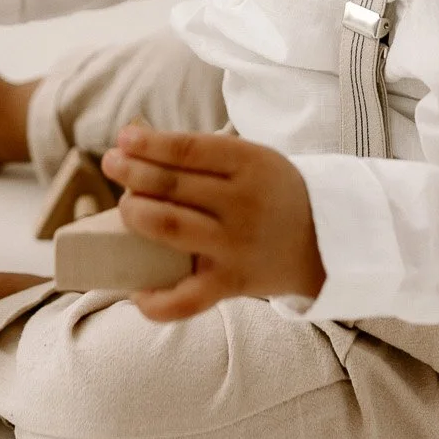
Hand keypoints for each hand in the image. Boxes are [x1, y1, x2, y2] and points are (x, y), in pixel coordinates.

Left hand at [100, 126, 325, 321]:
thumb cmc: (274, 193)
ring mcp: (235, 246)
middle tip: (112, 164)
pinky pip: (188, 298)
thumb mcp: (253, 159)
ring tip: (125, 207)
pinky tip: (134, 291)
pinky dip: (156, 300)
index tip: (124, 138)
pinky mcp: (232, 283)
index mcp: (250, 164)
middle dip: (132, 173)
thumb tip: (138, 143)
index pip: (188, 149)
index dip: (149, 143)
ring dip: (136, 215)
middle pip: (172, 186)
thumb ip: (204, 154)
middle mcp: (243, 204)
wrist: (326, 243)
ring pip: (170, 229)